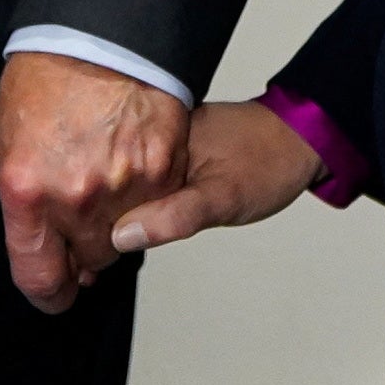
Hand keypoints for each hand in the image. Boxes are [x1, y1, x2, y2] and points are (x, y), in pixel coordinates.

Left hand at [0, 53, 189, 314]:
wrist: (101, 30)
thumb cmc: (48, 77)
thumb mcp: (4, 139)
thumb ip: (17, 201)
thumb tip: (36, 243)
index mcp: (27, 191)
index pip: (39, 277)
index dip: (47, 291)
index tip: (54, 290)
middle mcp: (75, 196)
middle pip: (88, 260)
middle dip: (82, 241)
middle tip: (79, 201)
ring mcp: (123, 184)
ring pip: (124, 237)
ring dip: (114, 216)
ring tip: (104, 170)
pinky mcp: (161, 168)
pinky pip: (156, 205)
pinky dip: (146, 192)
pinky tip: (129, 158)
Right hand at [108, 98, 327, 257]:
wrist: (301, 140)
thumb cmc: (268, 163)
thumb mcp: (221, 198)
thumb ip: (172, 217)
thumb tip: (121, 236)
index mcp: (155, 135)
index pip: (102, 178)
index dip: (88, 216)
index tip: (84, 250)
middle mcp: (152, 131)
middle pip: (104, 177)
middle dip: (94, 213)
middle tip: (94, 252)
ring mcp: (160, 139)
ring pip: (121, 178)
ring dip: (113, 206)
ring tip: (108, 237)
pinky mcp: (171, 148)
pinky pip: (139, 175)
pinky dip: (134, 197)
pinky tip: (134, 217)